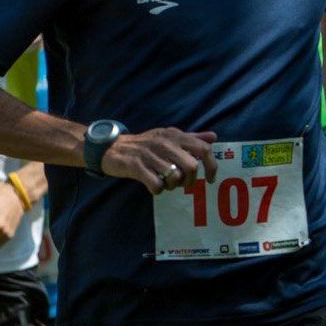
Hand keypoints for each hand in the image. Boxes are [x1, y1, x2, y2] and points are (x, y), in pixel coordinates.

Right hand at [102, 128, 217, 194]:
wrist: (112, 148)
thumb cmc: (144, 145)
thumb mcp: (168, 137)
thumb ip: (191, 138)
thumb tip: (213, 137)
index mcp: (174, 135)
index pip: (203, 149)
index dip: (212, 166)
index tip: (211, 178)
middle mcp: (164, 142)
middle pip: (191, 166)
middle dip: (190, 181)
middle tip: (183, 184)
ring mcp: (149, 154)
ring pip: (175, 177)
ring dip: (172, 186)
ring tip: (165, 183)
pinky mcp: (136, 166)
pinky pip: (156, 185)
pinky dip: (157, 190)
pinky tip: (153, 186)